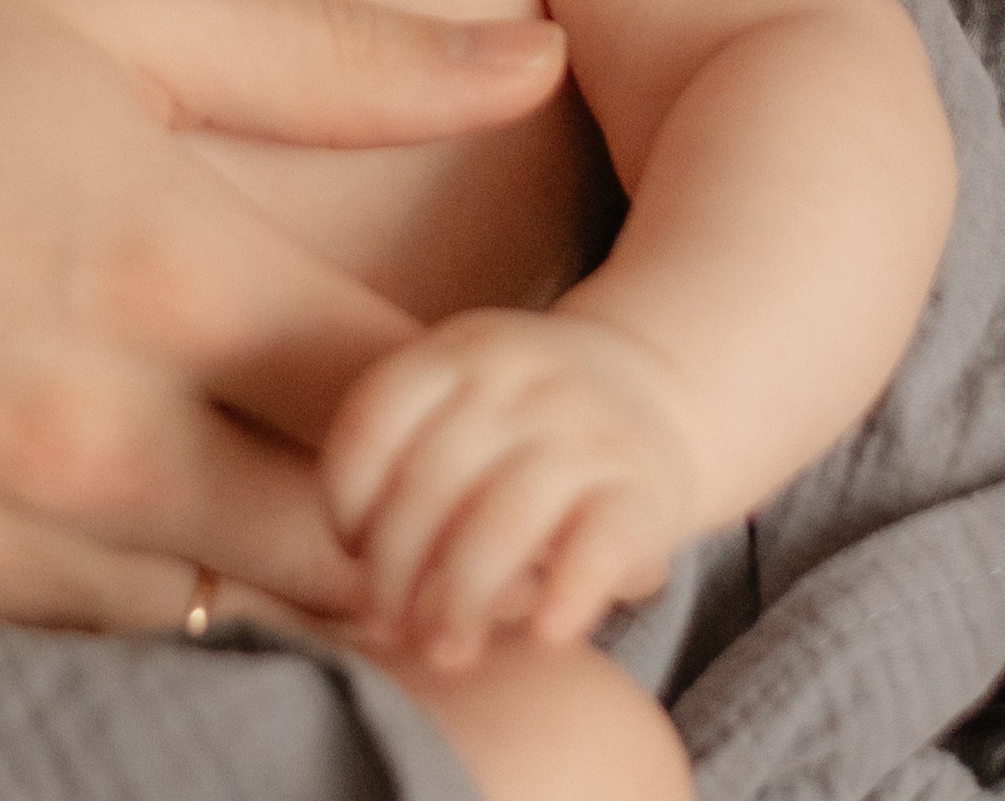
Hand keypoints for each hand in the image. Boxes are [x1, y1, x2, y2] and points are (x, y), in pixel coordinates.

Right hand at [0, 0, 565, 628]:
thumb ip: (344, 54)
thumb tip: (543, 52)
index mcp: (171, 269)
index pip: (418, 411)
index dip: (495, 417)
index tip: (518, 397)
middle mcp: (94, 432)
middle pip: (343, 559)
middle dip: (411, 532)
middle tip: (440, 485)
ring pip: (219, 629)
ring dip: (277, 585)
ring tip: (300, 511)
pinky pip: (73, 654)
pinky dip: (132, 615)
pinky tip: (135, 532)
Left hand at [324, 305, 703, 665]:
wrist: (658, 390)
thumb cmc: (524, 424)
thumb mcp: (465, 399)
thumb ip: (408, 460)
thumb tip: (360, 595)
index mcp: (462, 350)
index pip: (377, 418)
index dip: (346, 496)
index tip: (348, 552)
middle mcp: (523, 379)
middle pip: (432, 481)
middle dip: (396, 570)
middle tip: (386, 630)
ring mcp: (588, 431)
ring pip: (504, 521)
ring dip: (462, 600)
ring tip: (444, 653)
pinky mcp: (646, 491)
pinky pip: (599, 545)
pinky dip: (566, 594)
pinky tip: (541, 635)